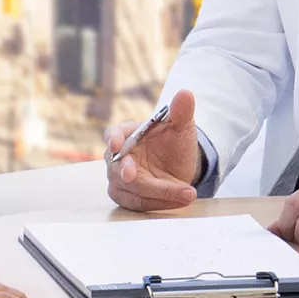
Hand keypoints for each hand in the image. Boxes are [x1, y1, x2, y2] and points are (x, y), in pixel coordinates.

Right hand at [103, 90, 203, 211]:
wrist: (179, 165)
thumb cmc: (173, 142)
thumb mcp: (181, 126)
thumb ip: (181, 111)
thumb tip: (186, 94)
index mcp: (126, 134)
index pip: (112, 134)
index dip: (112, 139)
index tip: (116, 145)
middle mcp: (118, 157)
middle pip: (117, 168)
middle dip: (129, 174)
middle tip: (138, 177)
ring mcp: (120, 179)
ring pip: (129, 190)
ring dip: (157, 194)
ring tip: (185, 193)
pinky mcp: (128, 197)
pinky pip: (137, 204)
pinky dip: (159, 204)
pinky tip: (179, 200)